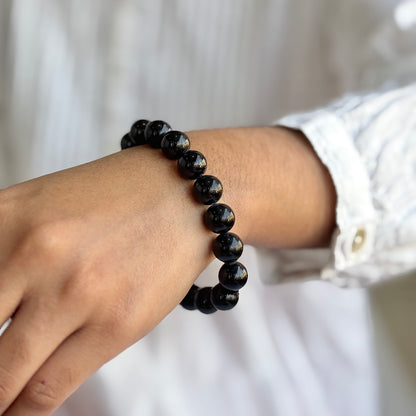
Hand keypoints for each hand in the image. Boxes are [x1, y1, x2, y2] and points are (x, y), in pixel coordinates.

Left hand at [0, 146, 214, 414]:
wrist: (182, 194)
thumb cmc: (114, 198)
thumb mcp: (41, 207)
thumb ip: (0, 254)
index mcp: (3, 219)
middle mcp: (32, 254)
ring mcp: (75, 293)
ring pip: (3, 380)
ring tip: (0, 404)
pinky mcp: (116, 324)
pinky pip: (48, 390)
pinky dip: (24, 413)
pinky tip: (19, 411)